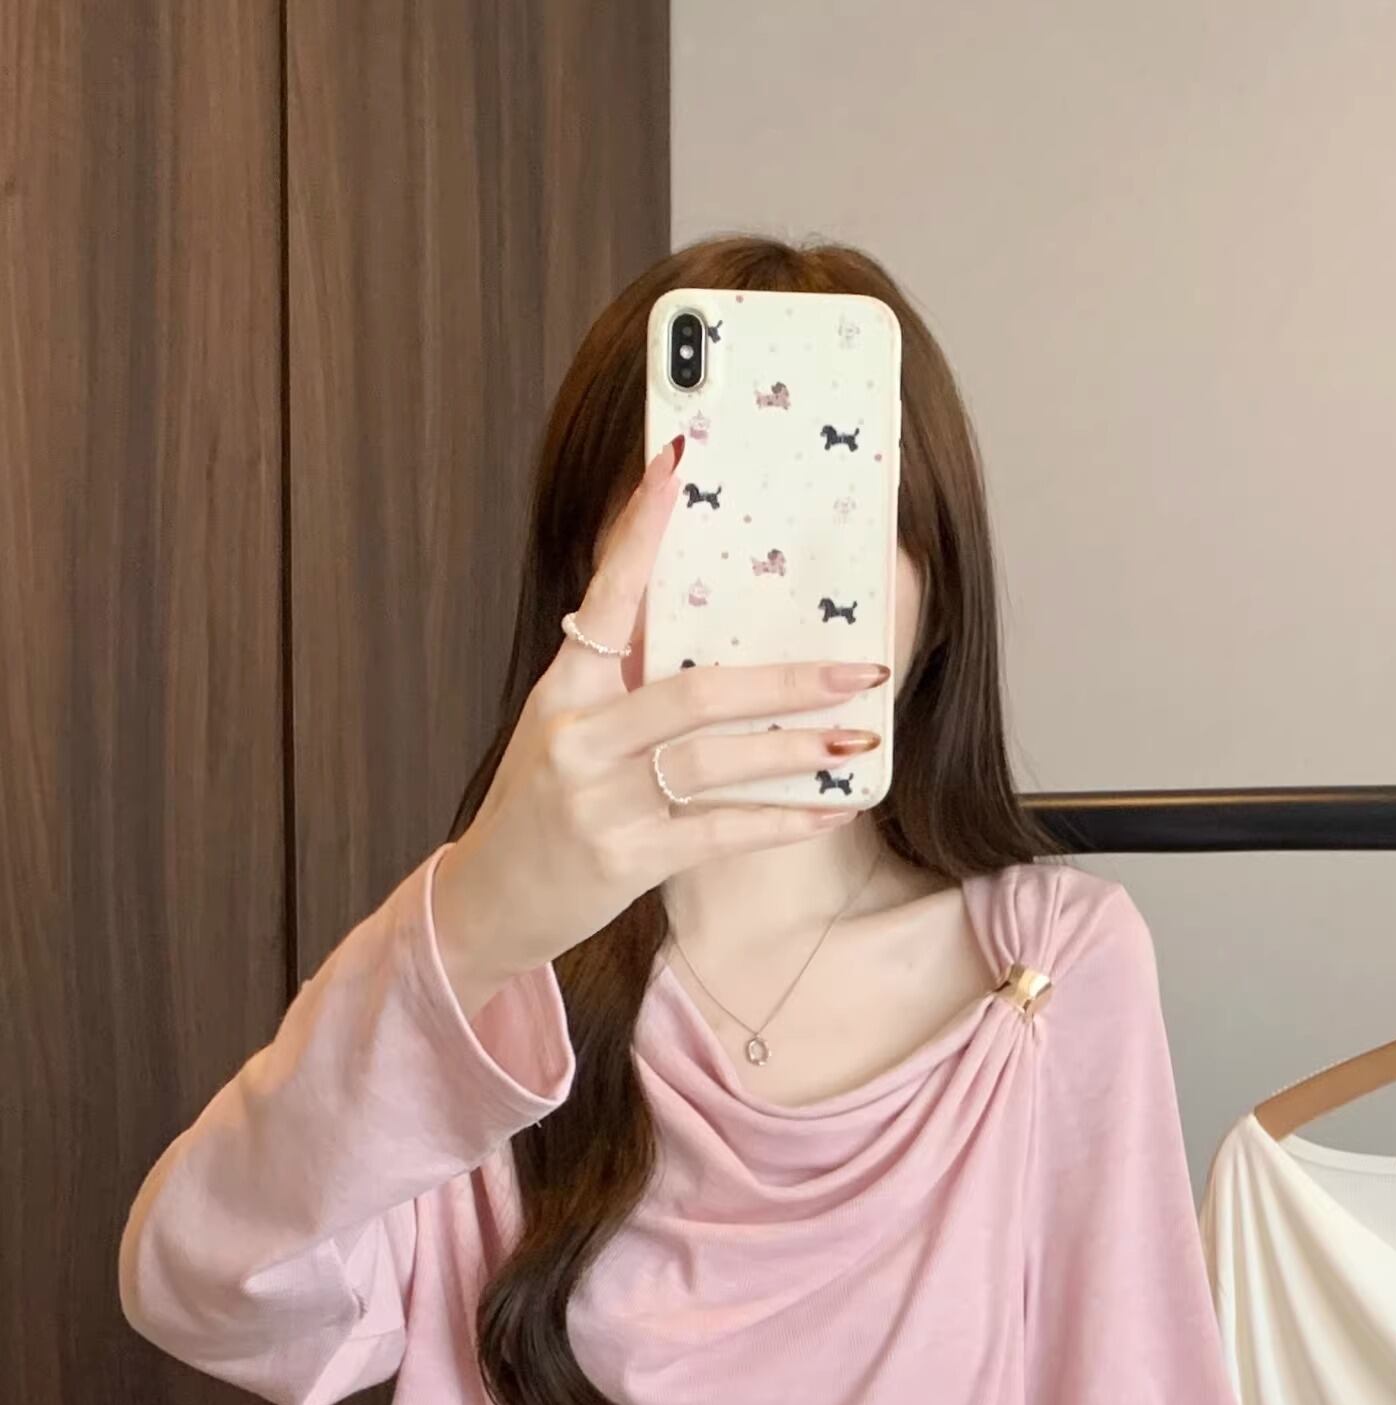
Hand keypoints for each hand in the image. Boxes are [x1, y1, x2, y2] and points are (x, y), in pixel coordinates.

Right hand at [430, 436, 893, 1008]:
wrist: (488, 900)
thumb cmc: (544, 807)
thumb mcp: (568, 732)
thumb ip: (621, 684)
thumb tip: (703, 630)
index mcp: (563, 689)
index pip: (605, 595)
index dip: (641, 531)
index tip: (679, 465)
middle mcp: (578, 736)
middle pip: (693, 691)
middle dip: (785, 679)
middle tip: (859, 668)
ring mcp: (600, 799)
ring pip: (715, 760)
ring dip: (796, 749)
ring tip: (858, 738)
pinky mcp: (626, 857)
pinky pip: (721, 833)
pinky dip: (782, 821)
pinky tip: (830, 809)